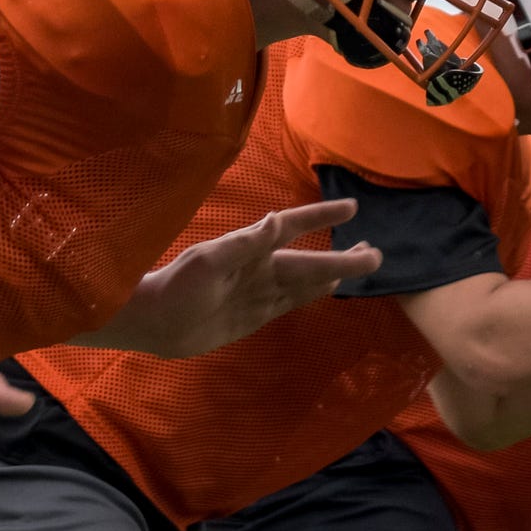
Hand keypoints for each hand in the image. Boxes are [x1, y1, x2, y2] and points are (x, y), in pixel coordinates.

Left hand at [76, 199, 382, 358]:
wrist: (153, 322)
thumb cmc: (175, 287)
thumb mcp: (208, 261)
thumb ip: (245, 242)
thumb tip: (278, 220)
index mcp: (250, 248)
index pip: (292, 227)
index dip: (320, 215)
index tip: (351, 207)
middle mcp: (259, 267)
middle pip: (309, 260)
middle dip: (343, 256)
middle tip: (377, 253)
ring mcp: (258, 291)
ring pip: (305, 281)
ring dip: (333, 272)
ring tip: (361, 264)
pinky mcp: (254, 315)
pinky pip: (290, 301)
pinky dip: (312, 293)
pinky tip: (327, 288)